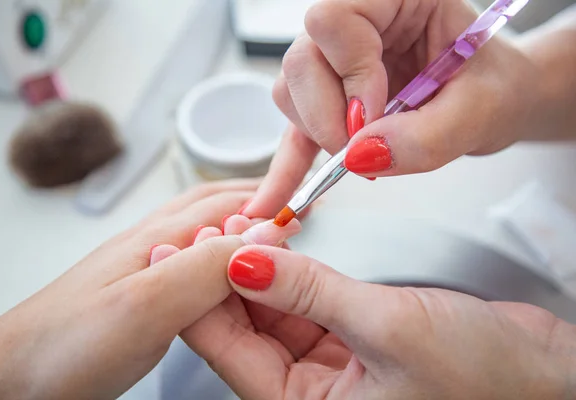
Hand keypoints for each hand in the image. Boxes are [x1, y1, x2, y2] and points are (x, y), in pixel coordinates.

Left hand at [0, 179, 298, 399]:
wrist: (12, 379)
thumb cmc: (67, 344)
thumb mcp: (147, 305)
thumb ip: (207, 267)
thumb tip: (265, 236)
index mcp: (159, 236)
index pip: (228, 202)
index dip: (271, 203)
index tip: (307, 209)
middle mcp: (153, 243)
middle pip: (215, 205)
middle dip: (258, 202)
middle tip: (295, 211)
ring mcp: (145, 266)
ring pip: (203, 231)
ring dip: (240, 224)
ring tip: (269, 234)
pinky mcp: (141, 294)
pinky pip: (190, 263)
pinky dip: (220, 257)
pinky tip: (223, 274)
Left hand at [186, 245, 574, 398]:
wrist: (542, 372)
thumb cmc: (484, 378)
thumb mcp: (386, 327)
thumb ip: (308, 292)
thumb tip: (243, 260)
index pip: (232, 351)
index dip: (201, 298)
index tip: (177, 253)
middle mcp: (312, 394)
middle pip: (246, 330)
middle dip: (228, 278)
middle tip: (211, 230)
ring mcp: (329, 366)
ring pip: (273, 313)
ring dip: (258, 272)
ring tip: (240, 228)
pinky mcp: (349, 338)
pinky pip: (304, 305)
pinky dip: (291, 275)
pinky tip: (277, 245)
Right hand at [241, 0, 542, 216]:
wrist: (494, 102)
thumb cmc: (493, 90)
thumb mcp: (477, 112)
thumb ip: (425, 137)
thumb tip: (360, 157)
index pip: (336, 20)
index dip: (349, 75)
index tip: (372, 119)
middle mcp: (358, 21)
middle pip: (301, 59)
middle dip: (326, 116)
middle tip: (361, 152)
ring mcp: (336, 60)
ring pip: (290, 91)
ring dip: (318, 134)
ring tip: (363, 156)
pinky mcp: (330, 98)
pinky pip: (295, 128)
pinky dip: (289, 166)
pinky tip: (277, 199)